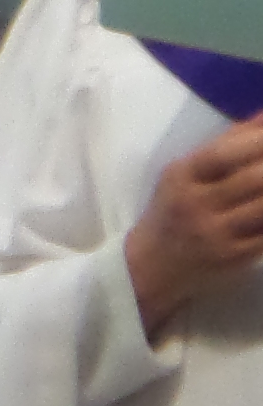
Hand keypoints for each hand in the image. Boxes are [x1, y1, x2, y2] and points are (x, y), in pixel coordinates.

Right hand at [125, 114, 262, 339]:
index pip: (222, 154)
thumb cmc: (173, 209)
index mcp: (181, 176)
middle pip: (251, 180)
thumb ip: (225, 145)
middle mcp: (196, 204)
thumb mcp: (184, 173)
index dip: (257, 141)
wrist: (153, 264)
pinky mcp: (234, 257)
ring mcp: (216, 233)